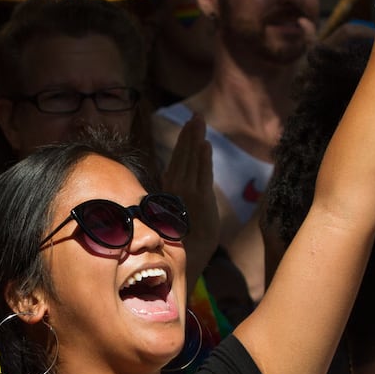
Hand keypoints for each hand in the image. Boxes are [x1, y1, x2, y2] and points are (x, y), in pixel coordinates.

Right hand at [160, 114, 216, 263]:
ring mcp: (187, 191)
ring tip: (199, 121)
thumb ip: (175, 194)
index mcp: (170, 190)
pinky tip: (205, 143)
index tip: (188, 126)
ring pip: (192, 160)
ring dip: (195, 139)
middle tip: (196, 116)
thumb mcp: (177, 213)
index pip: (177, 161)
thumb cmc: (183, 240)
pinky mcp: (200, 198)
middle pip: (183, 155)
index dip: (183, 143)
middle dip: (189, 134)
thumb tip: (169, 177)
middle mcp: (176, 188)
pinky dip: (203, 158)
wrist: (187, 257)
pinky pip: (202, 173)